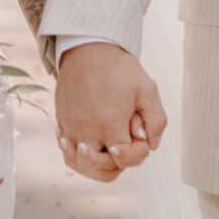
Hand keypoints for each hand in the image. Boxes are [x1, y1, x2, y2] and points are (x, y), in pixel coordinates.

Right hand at [54, 42, 166, 183]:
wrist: (87, 49)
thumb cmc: (118, 68)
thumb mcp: (147, 89)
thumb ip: (156, 120)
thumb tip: (151, 144)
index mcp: (110, 124)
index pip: (125, 159)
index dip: (138, 152)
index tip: (140, 134)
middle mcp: (87, 131)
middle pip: (102, 170)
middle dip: (119, 163)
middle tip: (125, 145)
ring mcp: (71, 128)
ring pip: (80, 165)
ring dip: (96, 166)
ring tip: (107, 153)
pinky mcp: (62, 122)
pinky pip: (66, 151)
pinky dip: (77, 156)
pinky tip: (88, 146)